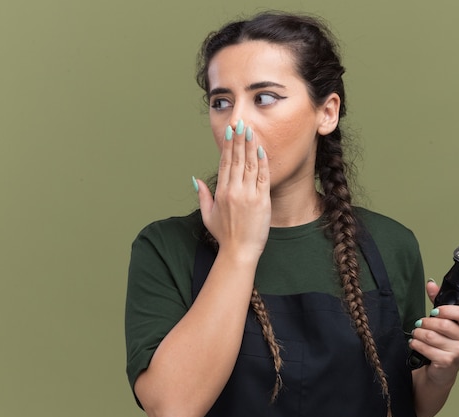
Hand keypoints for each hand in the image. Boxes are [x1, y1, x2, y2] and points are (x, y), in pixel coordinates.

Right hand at [195, 120, 270, 262]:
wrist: (239, 252)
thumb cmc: (224, 236)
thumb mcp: (207, 215)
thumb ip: (203, 195)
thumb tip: (196, 179)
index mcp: (221, 193)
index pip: (225, 163)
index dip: (227, 146)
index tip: (230, 132)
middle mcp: (234, 191)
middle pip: (236, 160)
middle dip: (239, 140)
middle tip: (241, 123)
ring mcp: (248, 195)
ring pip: (249, 165)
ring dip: (250, 146)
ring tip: (251, 130)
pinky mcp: (261, 201)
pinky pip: (262, 177)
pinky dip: (262, 163)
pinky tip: (261, 150)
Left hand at [410, 280, 458, 385]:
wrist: (442, 370)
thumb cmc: (445, 343)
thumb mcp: (445, 320)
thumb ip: (438, 301)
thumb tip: (431, 284)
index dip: (446, 310)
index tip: (435, 312)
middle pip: (444, 325)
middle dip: (426, 322)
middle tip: (420, 323)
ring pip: (432, 336)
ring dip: (419, 333)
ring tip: (416, 333)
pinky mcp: (448, 362)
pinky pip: (427, 348)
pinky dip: (416, 344)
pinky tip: (415, 343)